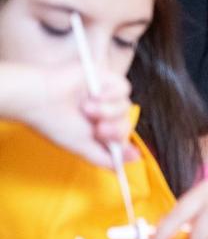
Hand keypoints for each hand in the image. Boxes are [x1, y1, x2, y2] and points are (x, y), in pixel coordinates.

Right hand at [0, 62, 133, 166]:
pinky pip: (123, 88)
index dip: (119, 141)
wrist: (41, 99)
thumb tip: (134, 159)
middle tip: (98, 128)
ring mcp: (104, 95)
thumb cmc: (55, 123)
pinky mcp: (105, 78)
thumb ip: (105, 158)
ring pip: (125, 106)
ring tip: (87, 109)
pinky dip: (111, 95)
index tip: (110, 143)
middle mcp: (102, 112)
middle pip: (125, 122)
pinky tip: (95, 95)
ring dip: (109, 111)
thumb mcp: (81, 147)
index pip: (120, 137)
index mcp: (96, 128)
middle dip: (114, 129)